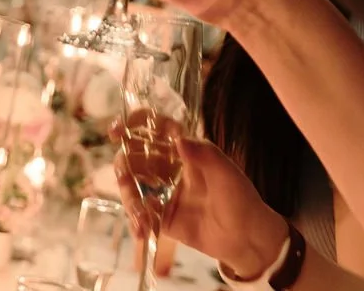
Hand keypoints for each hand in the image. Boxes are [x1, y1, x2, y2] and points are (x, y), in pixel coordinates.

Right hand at [116, 127, 286, 278]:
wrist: (247, 240)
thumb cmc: (240, 197)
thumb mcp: (226, 171)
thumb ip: (203, 153)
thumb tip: (178, 138)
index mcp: (185, 149)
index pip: (155, 128)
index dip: (134, 124)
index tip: (116, 131)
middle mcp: (169, 166)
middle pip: (135, 156)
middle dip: (123, 165)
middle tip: (124, 178)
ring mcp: (164, 192)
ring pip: (133, 186)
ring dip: (130, 199)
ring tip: (140, 219)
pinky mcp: (163, 218)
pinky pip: (141, 214)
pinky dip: (136, 221)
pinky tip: (142, 231)